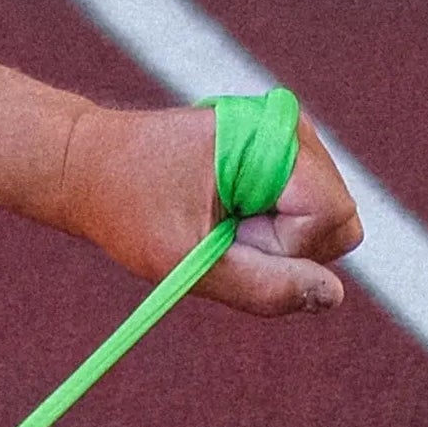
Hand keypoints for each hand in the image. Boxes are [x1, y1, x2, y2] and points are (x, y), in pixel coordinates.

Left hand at [57, 99, 359, 314]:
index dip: (282, 245)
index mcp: (274, 140)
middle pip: (340, 221)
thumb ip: (261, 285)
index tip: (224, 234)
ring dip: (276, 237)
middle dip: (284, 244)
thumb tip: (333, 296)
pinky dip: (270, 225)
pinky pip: (306, 213)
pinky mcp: (283, 154)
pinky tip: (224, 211)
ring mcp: (293, 139)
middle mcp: (294, 130)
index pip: (331, 218)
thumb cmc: (126, 209)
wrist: (87, 166)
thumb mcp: (185, 259)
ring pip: (328, 221)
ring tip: (217, 218)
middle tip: (219, 231)